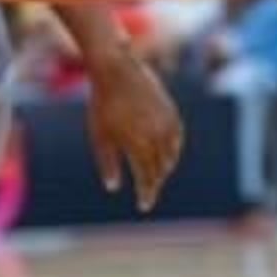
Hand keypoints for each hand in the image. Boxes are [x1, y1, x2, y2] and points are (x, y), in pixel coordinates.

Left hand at [84, 44, 183, 209]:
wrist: (117, 70)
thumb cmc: (102, 104)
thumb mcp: (99, 136)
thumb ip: (108, 163)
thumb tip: (114, 188)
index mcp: (139, 145)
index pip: (147, 178)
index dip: (147, 194)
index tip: (144, 206)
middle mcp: (158, 138)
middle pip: (161, 170)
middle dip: (155, 183)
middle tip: (148, 192)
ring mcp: (168, 126)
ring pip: (171, 157)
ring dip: (164, 169)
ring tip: (156, 176)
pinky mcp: (172, 114)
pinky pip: (177, 140)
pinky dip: (173, 152)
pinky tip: (166, 156)